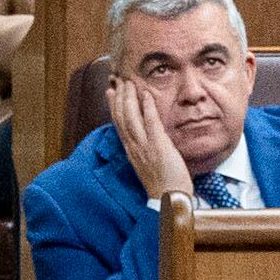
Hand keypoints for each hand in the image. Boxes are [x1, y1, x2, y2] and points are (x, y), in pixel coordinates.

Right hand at [106, 68, 192, 203]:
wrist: (169, 198)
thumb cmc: (163, 184)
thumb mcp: (148, 164)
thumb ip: (145, 149)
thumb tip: (145, 138)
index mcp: (131, 151)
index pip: (118, 125)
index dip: (113, 107)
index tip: (110, 92)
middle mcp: (134, 147)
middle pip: (121, 118)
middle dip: (119, 97)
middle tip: (119, 80)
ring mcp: (145, 147)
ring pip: (131, 118)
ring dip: (129, 98)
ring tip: (129, 83)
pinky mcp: (158, 147)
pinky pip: (151, 123)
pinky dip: (147, 108)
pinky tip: (146, 95)